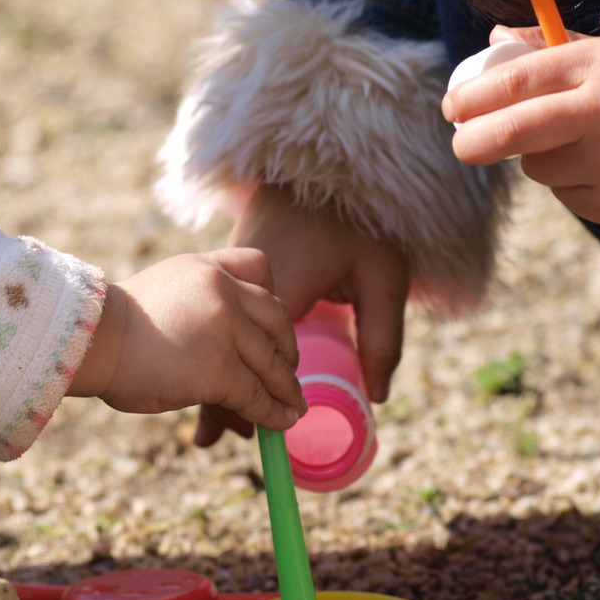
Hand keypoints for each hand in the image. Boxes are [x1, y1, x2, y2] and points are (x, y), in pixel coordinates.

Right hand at [68, 248, 305, 432]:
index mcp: (208, 267)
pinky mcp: (220, 370)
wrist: (90, 342)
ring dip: (286, 389)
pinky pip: (257, 395)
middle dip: (287, 349)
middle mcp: (223, 291)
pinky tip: (278, 423)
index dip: (272, 298)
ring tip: (294, 408)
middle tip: (288, 372)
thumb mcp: (163, 288)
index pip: (260, 267)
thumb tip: (224, 334)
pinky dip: (272, 413)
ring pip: (272, 363)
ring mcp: (225, 330)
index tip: (274, 325)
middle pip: (278, 318)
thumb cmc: (114, 326)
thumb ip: (199, 298)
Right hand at [193, 183, 409, 445]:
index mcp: (279, 286)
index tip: (243, 436)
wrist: (332, 160)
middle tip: (227, 438)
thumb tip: (379, 396)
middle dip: (221, 396)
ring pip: (215, 335)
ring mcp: (230, 269)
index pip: (249, 359)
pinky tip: (221, 367)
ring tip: (221, 417)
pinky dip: (219, 344)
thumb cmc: (363, 221)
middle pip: (221, 351)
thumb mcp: (385, 277)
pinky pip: (220, 316)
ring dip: (217, 371)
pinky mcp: (231, 264)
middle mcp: (242, 280)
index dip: (237, 400)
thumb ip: (384, 336)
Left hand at [442, 26, 599, 230]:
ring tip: (584, 145)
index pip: (515, 81)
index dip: (472, 98)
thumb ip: (549, 50)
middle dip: (474, 142)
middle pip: (512, 132)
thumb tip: (495, 40)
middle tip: (461, 146)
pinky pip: (566, 196)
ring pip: (538, 168)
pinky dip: (573, 185)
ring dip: (543, 160)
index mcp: (598, 66)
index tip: (453, 107)